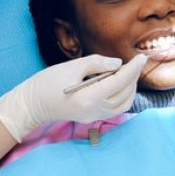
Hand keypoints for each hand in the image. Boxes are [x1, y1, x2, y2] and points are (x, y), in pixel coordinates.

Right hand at [0, 54, 146, 141]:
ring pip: (124, 103)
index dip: (133, 68)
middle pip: (125, 93)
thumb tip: (118, 63)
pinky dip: (122, 95)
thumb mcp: (71, 66)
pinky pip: (116, 108)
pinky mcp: (92, 118)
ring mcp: (94, 117)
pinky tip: (118, 83)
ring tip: (126, 72)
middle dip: (133, 76)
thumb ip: (97, 63)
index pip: (120, 81)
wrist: (32, 104)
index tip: (142, 57)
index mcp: (89, 97)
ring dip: (130, 87)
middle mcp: (95, 110)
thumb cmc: (48, 82)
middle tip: (133, 62)